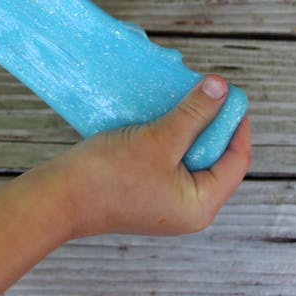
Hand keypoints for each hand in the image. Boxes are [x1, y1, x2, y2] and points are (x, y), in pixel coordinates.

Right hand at [50, 74, 251, 237]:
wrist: (58, 197)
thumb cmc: (109, 175)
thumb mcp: (158, 139)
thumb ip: (194, 113)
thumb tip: (221, 87)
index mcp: (200, 205)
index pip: (236, 161)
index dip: (237, 125)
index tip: (230, 95)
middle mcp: (186, 208)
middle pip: (213, 159)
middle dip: (209, 124)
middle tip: (203, 93)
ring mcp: (162, 201)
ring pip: (186, 158)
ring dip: (185, 128)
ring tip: (180, 101)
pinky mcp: (142, 191)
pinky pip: (165, 161)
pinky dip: (165, 138)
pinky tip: (157, 117)